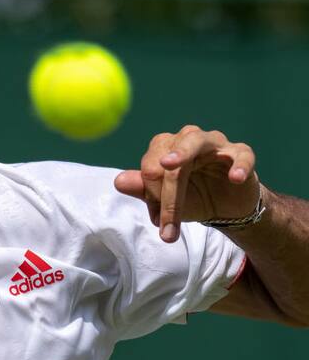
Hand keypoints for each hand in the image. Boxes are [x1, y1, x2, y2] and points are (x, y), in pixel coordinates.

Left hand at [114, 125, 259, 242]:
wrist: (225, 207)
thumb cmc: (190, 197)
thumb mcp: (166, 200)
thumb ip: (143, 190)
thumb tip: (119, 182)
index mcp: (165, 148)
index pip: (150, 166)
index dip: (151, 194)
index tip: (158, 221)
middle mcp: (187, 139)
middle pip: (170, 155)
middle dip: (166, 191)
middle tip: (163, 217)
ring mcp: (215, 143)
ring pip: (196, 142)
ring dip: (184, 153)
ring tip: (170, 165)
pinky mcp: (240, 154)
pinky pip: (241, 155)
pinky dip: (238, 165)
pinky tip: (234, 178)